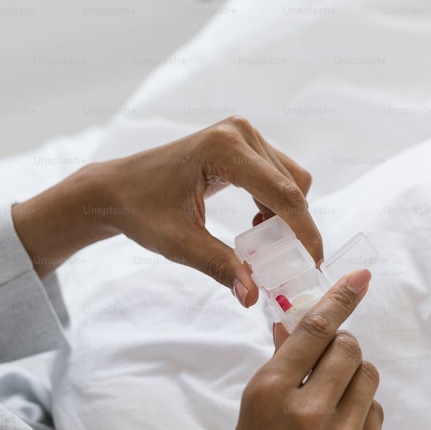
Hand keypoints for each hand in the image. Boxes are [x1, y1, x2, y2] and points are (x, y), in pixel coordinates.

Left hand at [11, 116, 320, 305]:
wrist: (116, 189)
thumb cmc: (141, 211)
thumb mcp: (179, 244)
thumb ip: (220, 266)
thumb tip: (252, 297)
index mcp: (223, 149)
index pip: (282, 193)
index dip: (303, 230)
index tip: (313, 262)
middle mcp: (238, 132)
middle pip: (293, 184)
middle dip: (295, 225)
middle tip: (286, 261)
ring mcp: (241, 134)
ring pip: (290, 179)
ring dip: (286, 214)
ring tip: (263, 244)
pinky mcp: (241, 143)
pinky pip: (276, 176)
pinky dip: (275, 204)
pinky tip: (255, 226)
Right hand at [170, 269, 382, 429]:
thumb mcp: (246, 425)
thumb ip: (274, 377)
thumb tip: (287, 333)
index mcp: (267, 395)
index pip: (314, 329)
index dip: (340, 298)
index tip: (360, 277)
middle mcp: (309, 410)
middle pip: (348, 348)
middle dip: (339, 346)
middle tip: (326, 359)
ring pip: (367, 377)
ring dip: (354, 375)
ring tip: (333, 394)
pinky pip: (374, 412)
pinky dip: (361, 407)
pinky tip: (341, 425)